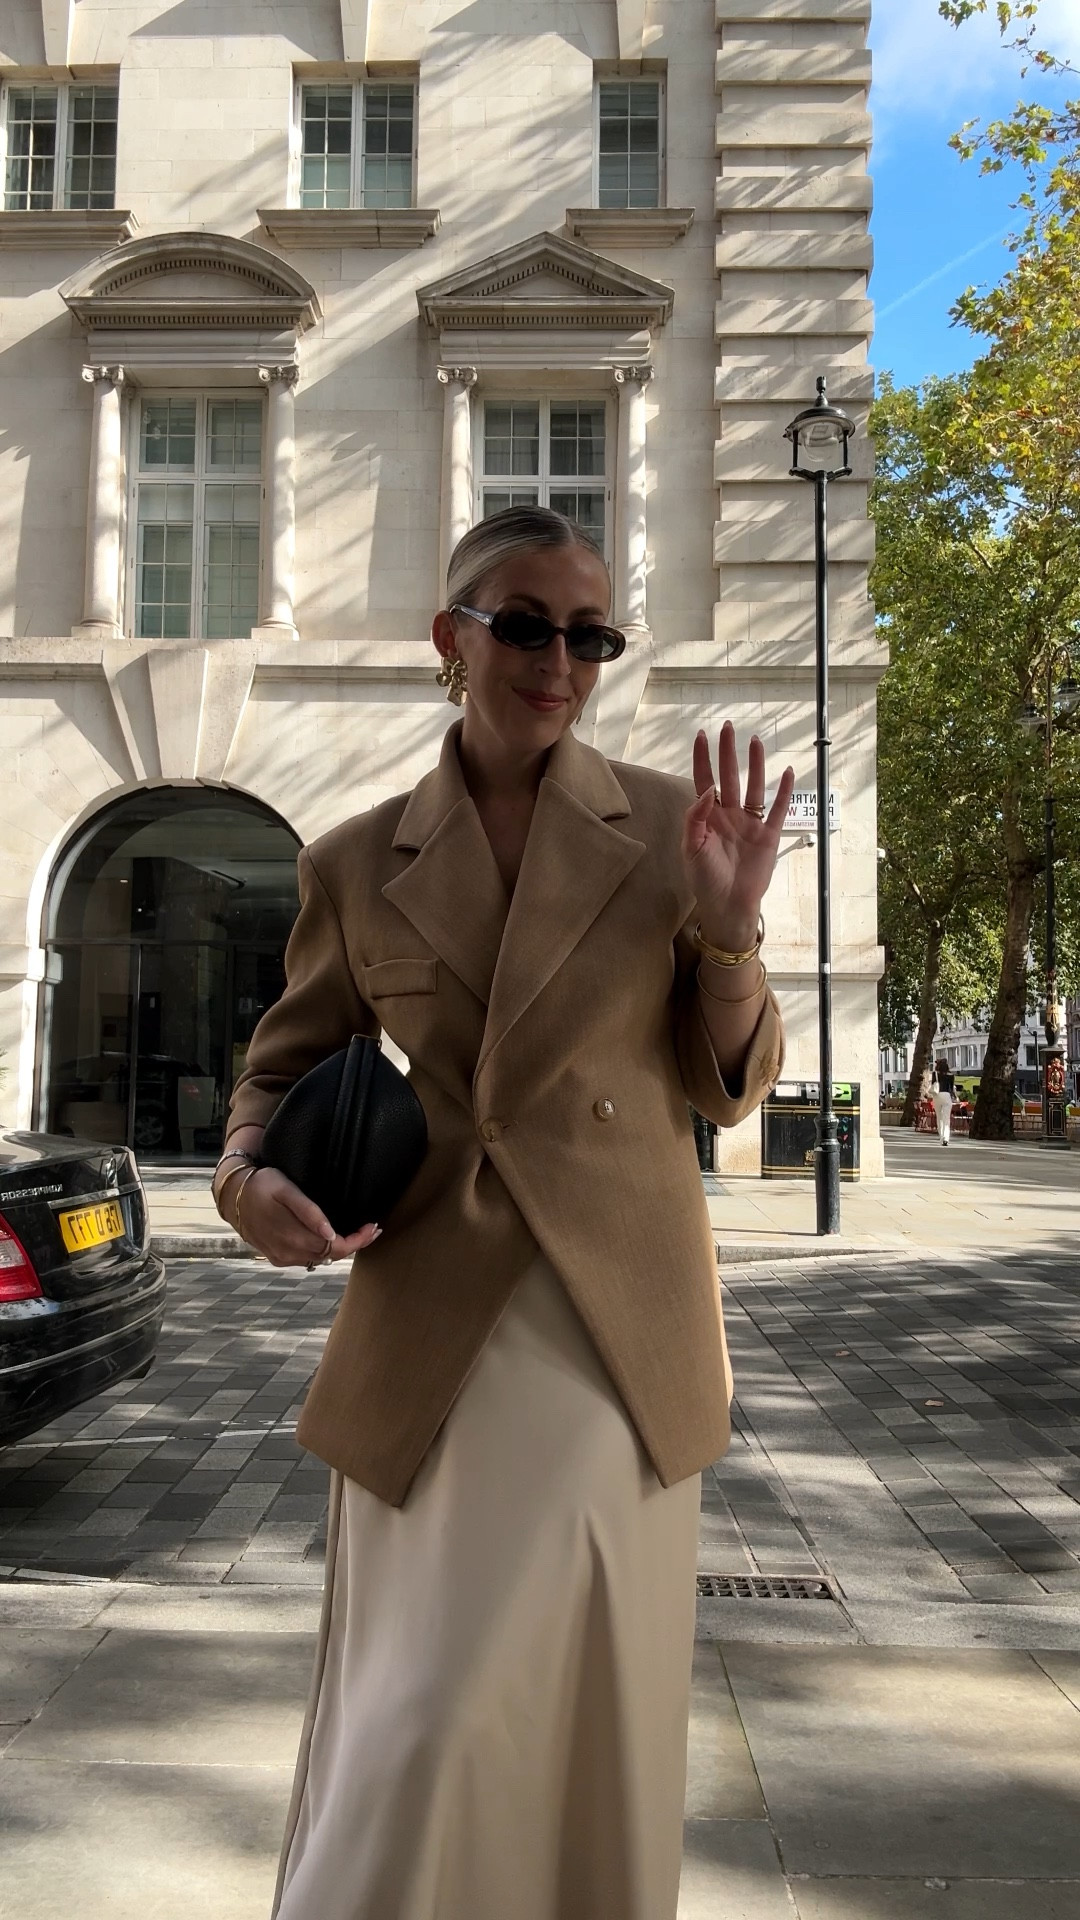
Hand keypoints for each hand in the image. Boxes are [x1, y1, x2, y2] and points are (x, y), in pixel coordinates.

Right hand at [232, 1165, 380, 1268]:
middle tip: (372, 1228)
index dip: (357, 1241)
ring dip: (340, 1248)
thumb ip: (309, 1212)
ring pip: (320, 1259)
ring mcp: (282, 1258)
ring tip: (359, 1233)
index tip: (373, 1227)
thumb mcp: (287, 1191)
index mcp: (294, 1238)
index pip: (335, 1248)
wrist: (232, 1196)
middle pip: (331, 1256)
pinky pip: (307, 1259)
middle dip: (354, 1244)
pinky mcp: (277, 1258)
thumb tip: (331, 1233)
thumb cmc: (262, 1185)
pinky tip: (332, 1239)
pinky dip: (323, 1251)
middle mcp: (289, 1254)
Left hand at [683, 722, 794, 945]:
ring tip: (756, 741)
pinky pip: (778, 809)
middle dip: (728, 752)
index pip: (704, 780)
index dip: (702, 759)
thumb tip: (707, 789)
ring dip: (755, 764)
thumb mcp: (691, 848)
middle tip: (728, 727)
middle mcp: (729, 815)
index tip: (701, 736)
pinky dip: (784, 792)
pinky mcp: (769, 836)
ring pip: (753, 786)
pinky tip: (787, 772)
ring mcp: (750, 824)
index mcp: (708, 818)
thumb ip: (695, 818)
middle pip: (729, 776)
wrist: (728, 905)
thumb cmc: (705, 879)